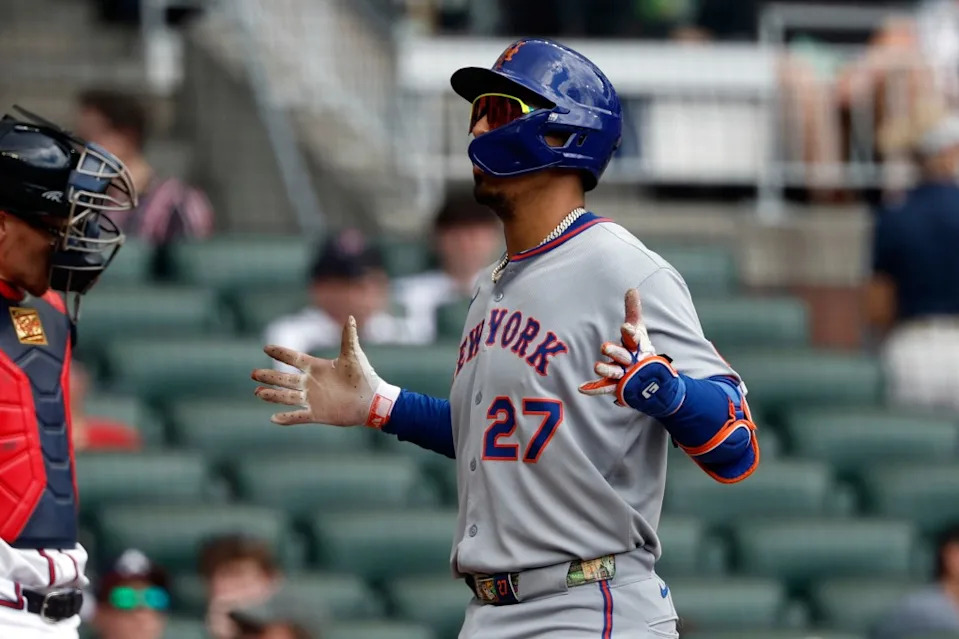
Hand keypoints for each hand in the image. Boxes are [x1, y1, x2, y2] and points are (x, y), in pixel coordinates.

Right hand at [251, 316, 396, 426]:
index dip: (281, 353)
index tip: (266, 347)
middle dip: (269, 376)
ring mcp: (313, 399)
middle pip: (284, 379)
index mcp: (317, 368)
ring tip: (257, 392)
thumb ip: (348, 337)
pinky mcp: (317, 414)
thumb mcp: (353, 355)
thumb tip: (350, 316)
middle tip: (253, 374)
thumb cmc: (364, 377)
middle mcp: (311, 383)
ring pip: (287, 397)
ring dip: (272, 395)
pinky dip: (287, 418)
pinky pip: (298, 416)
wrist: (372, 400)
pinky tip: (273, 418)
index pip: (294, 359)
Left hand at [578, 288, 684, 416]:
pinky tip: (581, 388)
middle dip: (615, 351)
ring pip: (615, 372)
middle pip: (623, 355)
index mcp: (637, 346)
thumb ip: (633, 311)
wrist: (653, 379)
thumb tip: (631, 289)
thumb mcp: (638, 328)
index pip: (635, 338)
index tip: (625, 327)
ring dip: (606, 370)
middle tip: (604, 347)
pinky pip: (604, 388)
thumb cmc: (640, 348)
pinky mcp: (617, 387)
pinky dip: (594, 389)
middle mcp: (632, 361)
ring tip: (596, 366)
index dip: (630, 333)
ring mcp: (625, 375)